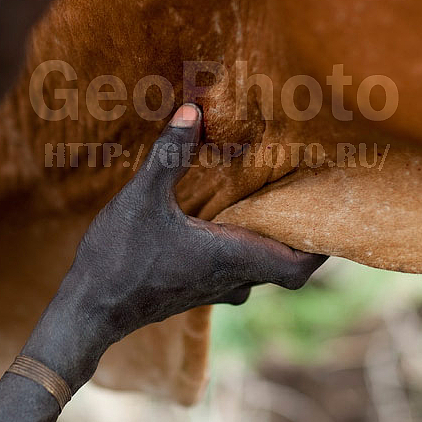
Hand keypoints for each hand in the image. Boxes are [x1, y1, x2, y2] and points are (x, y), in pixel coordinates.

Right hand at [57, 104, 326, 343]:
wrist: (88, 312)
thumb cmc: (119, 260)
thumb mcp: (142, 198)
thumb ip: (169, 154)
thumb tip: (193, 110)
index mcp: (231, 259)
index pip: (298, 267)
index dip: (322, 248)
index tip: (333, 218)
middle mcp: (230, 279)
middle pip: (284, 267)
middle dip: (298, 237)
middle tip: (304, 199)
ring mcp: (212, 290)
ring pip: (258, 271)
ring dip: (268, 244)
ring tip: (269, 207)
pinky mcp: (194, 291)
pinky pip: (234, 272)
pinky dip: (241, 250)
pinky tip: (224, 224)